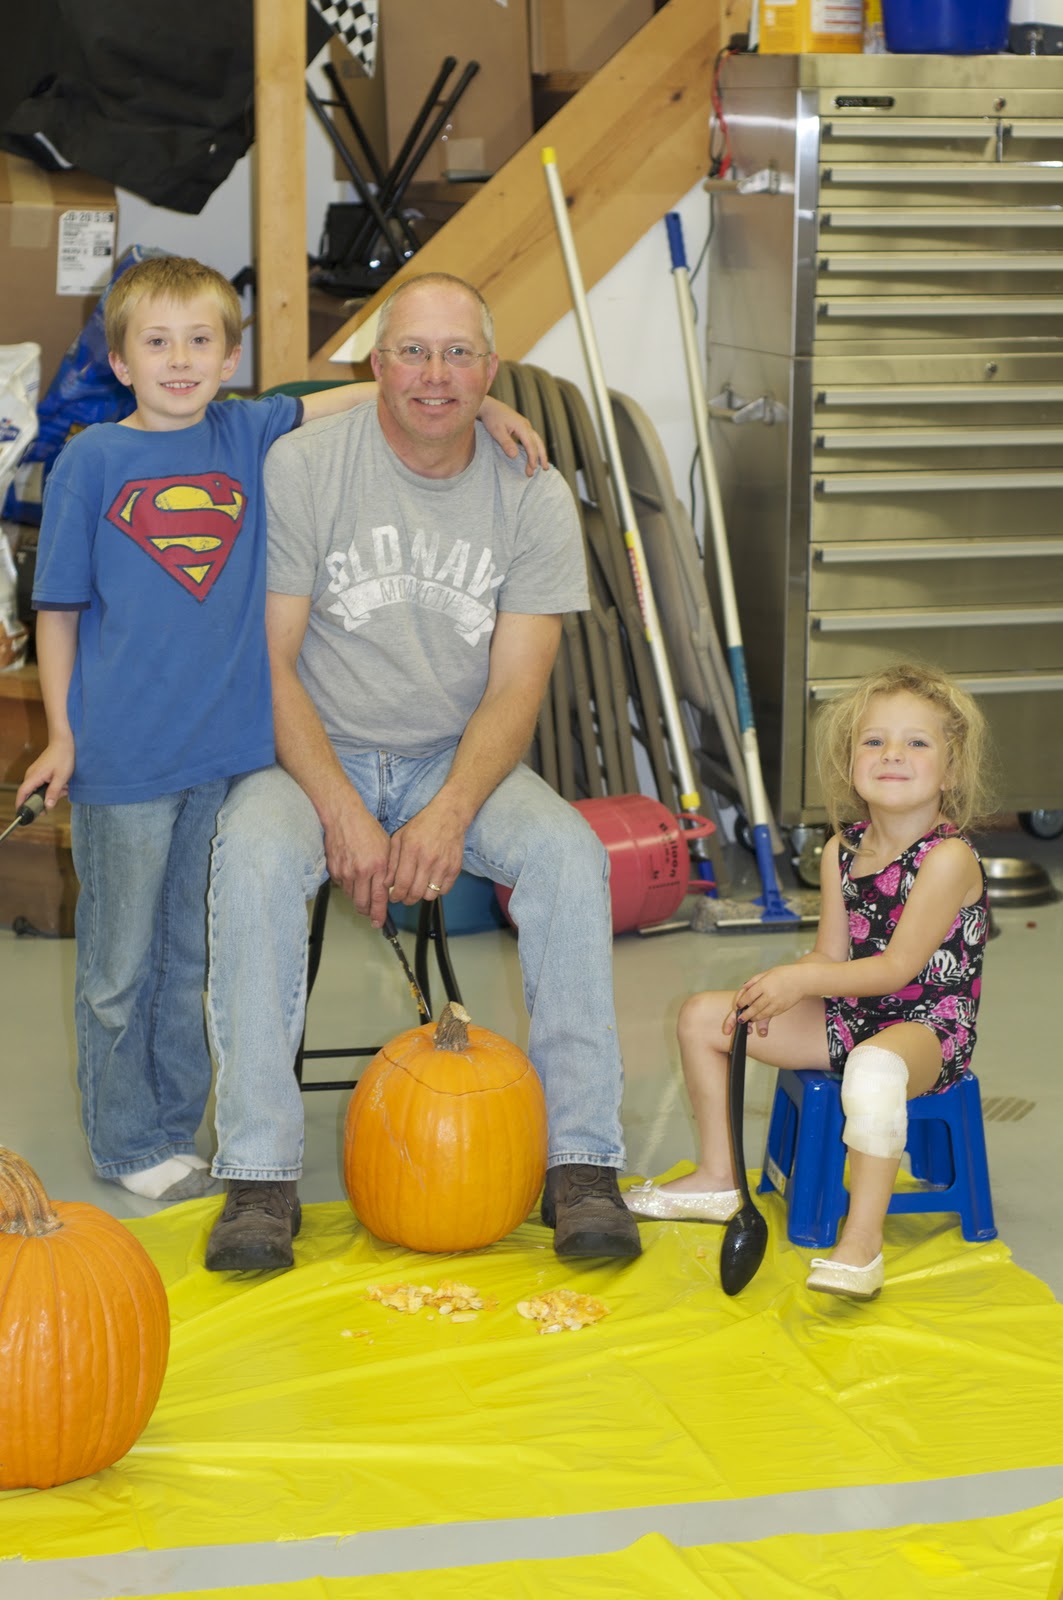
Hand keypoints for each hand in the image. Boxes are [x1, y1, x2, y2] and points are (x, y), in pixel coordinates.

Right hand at [16, 740, 74, 811]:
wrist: (64, 742)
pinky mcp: (40, 772)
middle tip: (57, 800)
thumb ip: (54, 792)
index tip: (24, 814)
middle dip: (43, 800)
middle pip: (31, 794)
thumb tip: (47, 806)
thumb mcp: (61, 777)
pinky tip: (63, 785)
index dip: (21, 804)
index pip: (22, 793)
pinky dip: (52, 787)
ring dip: (51, 793)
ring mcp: (35, 773)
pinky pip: (43, 784)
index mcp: (34, 777)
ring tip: (65, 789)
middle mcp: (31, 775)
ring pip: (39, 789)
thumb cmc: (63, 757)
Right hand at [323, 797, 393, 928]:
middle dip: (367, 912)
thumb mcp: (387, 848)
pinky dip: (348, 886)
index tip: (379, 923)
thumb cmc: (367, 829)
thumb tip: (389, 890)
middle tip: (371, 914)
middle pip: (362, 903)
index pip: (379, 898)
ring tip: (363, 892)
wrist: (343, 817)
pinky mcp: (334, 870)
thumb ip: (388, 870)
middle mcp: (361, 872)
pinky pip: (342, 886)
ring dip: (358, 898)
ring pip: (351, 896)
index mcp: (377, 866)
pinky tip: (353, 876)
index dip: (379, 914)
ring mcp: (345, 872)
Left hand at [385, 798, 465, 906]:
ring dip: (422, 896)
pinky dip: (437, 891)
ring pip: (430, 895)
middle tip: (404, 897)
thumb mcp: (400, 838)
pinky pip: (445, 890)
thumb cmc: (422, 825)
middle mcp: (428, 859)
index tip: (394, 897)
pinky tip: (431, 883)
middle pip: (416, 893)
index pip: (402, 883)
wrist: (449, 816)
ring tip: (418, 889)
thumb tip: (387, 883)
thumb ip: (392, 862)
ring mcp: (444, 865)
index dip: (396, 896)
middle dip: (407, 900)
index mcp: (412, 851)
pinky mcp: (455, 868)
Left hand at [478, 395, 548, 474]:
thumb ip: (506, 443)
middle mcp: (526, 426)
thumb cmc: (492, 418)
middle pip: (538, 443)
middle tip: (545, 470)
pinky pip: (532, 439)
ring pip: (537, 441)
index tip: (532, 468)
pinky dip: (535, 448)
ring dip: (541, 453)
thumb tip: (515, 456)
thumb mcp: (497, 431)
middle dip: (541, 457)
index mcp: (522, 426)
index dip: (532, 457)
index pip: (530, 445)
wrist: (489, 406)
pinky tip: (534, 456)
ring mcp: (525, 426)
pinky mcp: (522, 427)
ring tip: (544, 466)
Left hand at [734, 964, 809, 1025]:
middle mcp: (770, 995)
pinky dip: (763, 1017)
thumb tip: (744, 988)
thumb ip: (754, 981)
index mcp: (764, 984)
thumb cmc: (784, 974)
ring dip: (754, 1018)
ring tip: (749, 1019)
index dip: (742, 1002)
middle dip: (745, 1015)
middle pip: (754, 1008)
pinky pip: (770, 1015)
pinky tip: (759, 1017)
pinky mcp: (782, 1008)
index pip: (749, 996)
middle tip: (740, 1019)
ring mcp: (776, 1003)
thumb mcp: (767, 973)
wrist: (802, 980)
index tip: (738, 1005)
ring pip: (762, 1014)